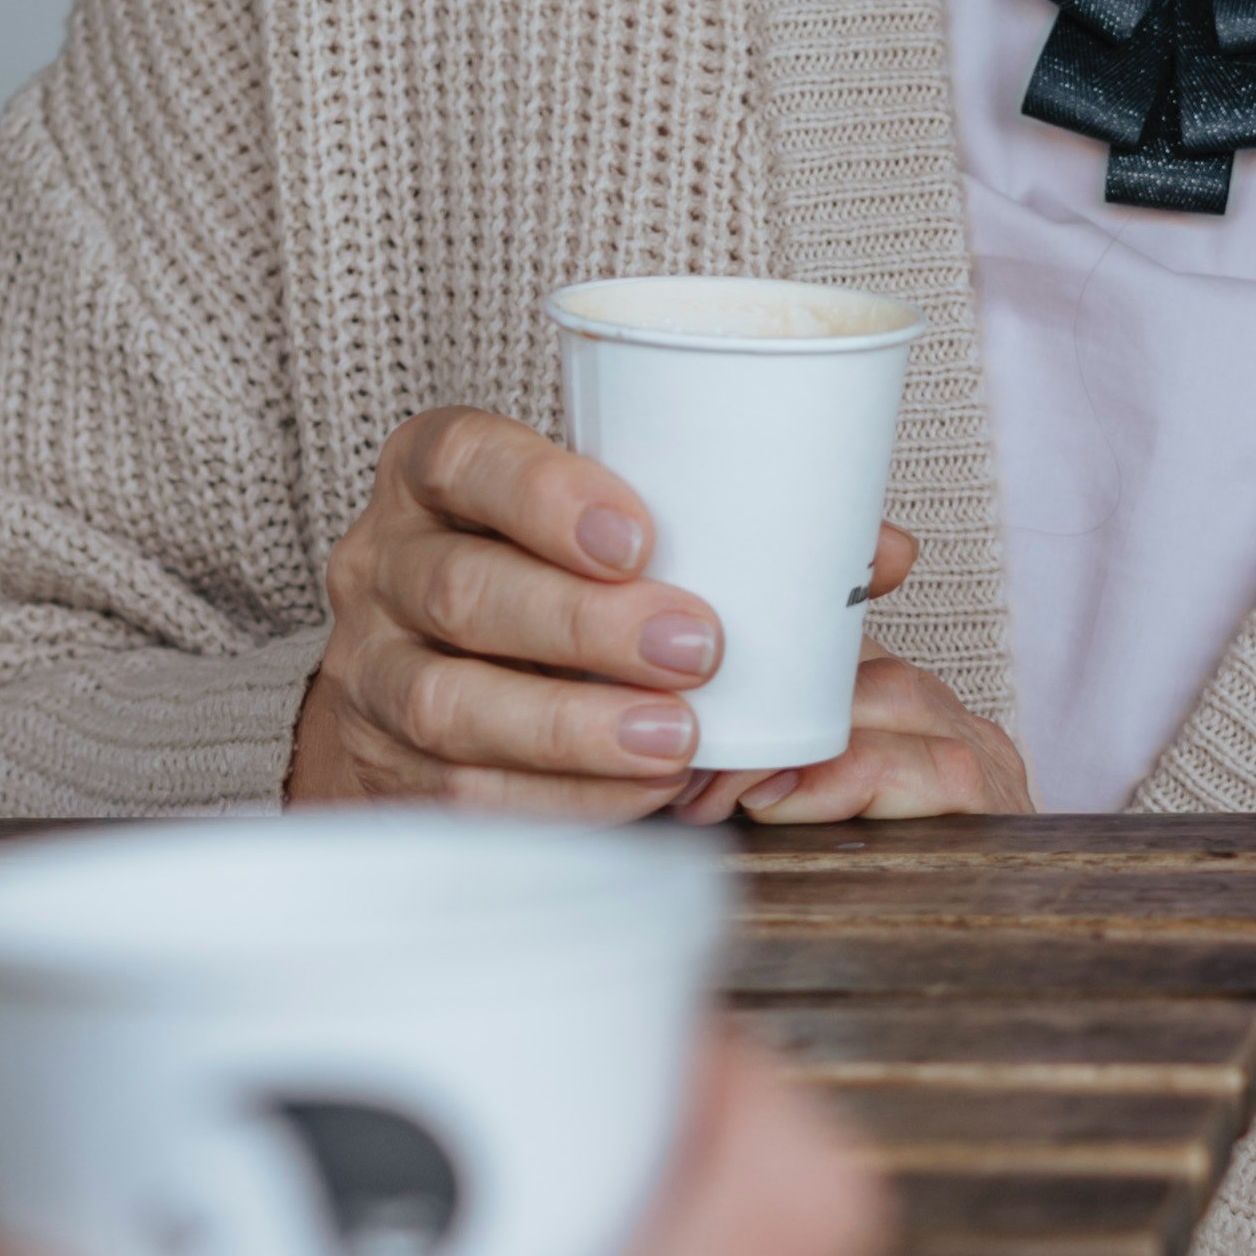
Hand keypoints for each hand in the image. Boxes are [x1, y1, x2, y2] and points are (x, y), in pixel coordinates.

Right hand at [280, 409, 1026, 830]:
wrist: (425, 679)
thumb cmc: (550, 580)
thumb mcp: (609, 532)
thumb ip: (729, 530)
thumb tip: (883, 550)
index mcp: (436, 476)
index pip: (464, 458)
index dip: (543, 492)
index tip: (638, 535)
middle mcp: (383, 565)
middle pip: (462, 590)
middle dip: (584, 625)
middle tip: (697, 647)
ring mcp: (371, 672)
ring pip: (452, 701)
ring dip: (574, 725)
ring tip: (680, 743)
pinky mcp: (384, 768)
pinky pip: (462, 792)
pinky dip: (560, 797)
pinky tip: (640, 797)